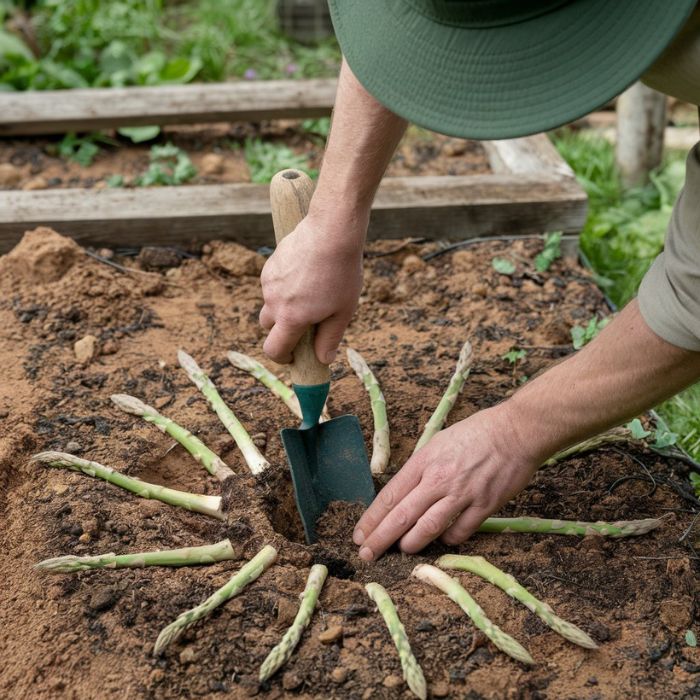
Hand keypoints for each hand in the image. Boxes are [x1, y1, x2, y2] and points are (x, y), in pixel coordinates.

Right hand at [259, 211, 365, 364]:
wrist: (331, 231)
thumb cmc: (341, 273)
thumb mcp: (343, 312)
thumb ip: (330, 339)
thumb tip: (323, 360)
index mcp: (291, 318)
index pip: (273, 349)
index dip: (282, 358)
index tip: (293, 357)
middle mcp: (274, 302)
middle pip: (267, 327)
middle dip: (281, 330)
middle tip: (304, 324)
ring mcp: (269, 282)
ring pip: (270, 303)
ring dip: (283, 307)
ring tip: (310, 293)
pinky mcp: (270, 265)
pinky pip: (272, 285)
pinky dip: (284, 287)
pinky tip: (305, 275)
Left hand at [353, 404, 539, 559]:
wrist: (515, 431)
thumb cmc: (476, 433)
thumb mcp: (438, 442)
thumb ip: (421, 468)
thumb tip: (404, 492)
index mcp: (424, 461)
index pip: (390, 495)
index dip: (372, 518)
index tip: (360, 534)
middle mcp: (439, 479)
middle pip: (402, 515)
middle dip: (380, 539)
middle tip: (366, 555)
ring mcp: (462, 494)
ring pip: (428, 528)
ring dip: (411, 544)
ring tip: (402, 550)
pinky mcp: (485, 505)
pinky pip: (460, 532)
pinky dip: (448, 539)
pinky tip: (444, 540)